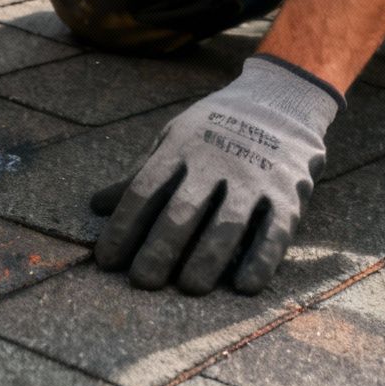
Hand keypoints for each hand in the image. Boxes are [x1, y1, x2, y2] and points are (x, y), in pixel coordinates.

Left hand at [92, 55, 339, 294]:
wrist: (282, 98)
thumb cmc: (216, 126)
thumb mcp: (174, 136)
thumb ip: (140, 172)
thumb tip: (96, 205)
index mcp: (181, 147)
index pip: (144, 190)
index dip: (123, 226)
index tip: (106, 260)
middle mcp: (216, 162)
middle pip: (182, 210)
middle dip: (160, 248)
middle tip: (142, 282)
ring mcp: (254, 178)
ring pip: (227, 223)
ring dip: (207, 258)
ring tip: (189, 287)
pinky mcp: (288, 193)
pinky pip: (274, 231)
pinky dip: (261, 259)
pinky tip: (245, 286)